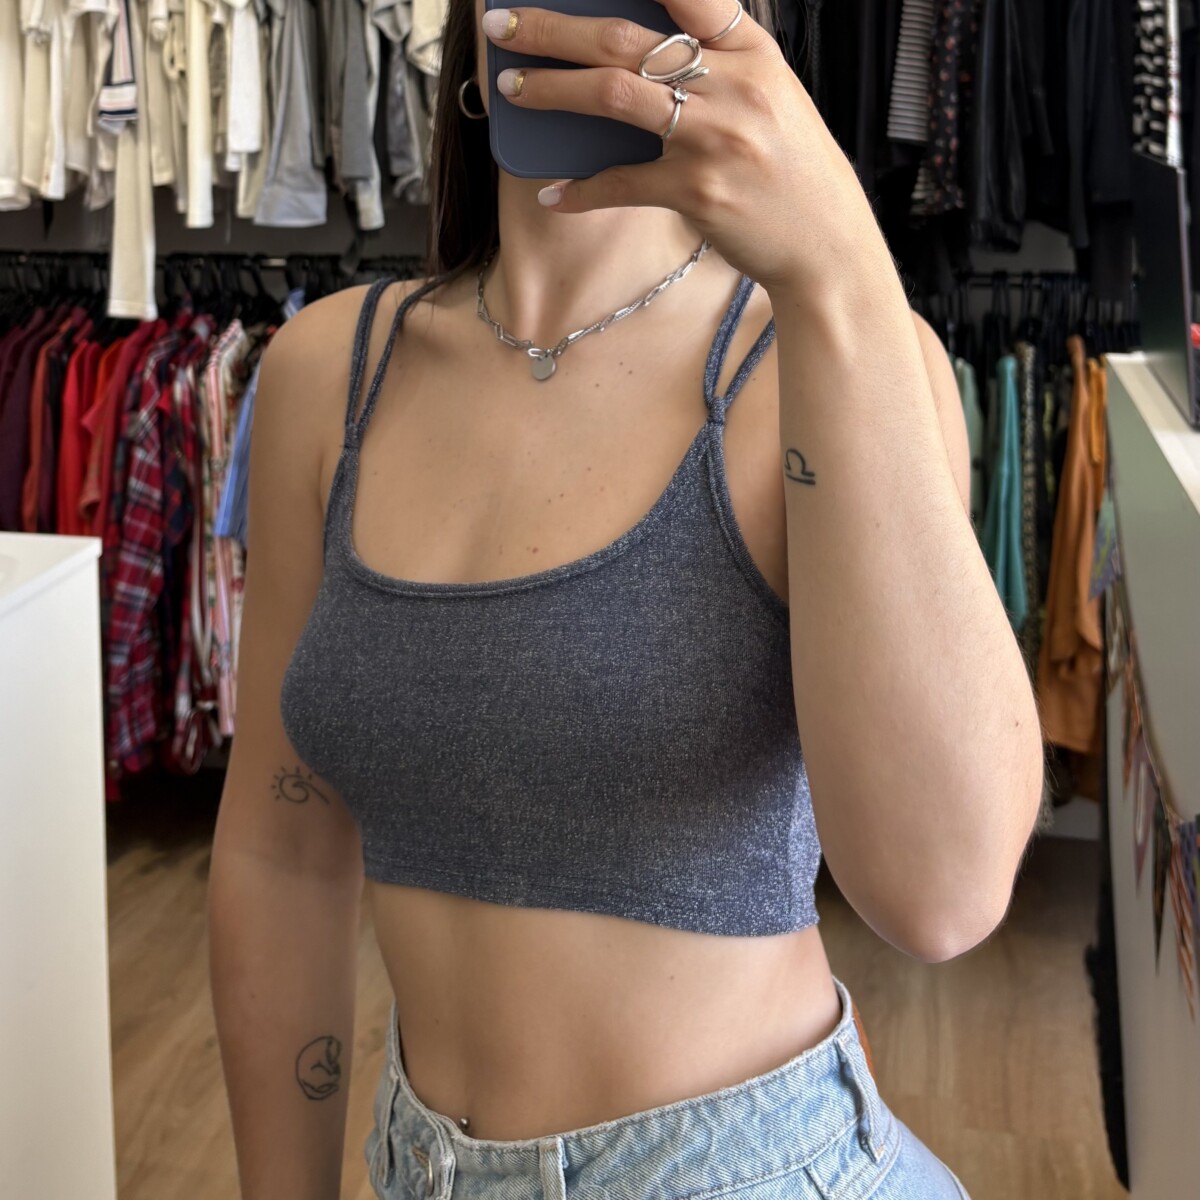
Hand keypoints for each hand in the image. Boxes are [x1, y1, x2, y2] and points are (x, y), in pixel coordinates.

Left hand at [481, 0, 882, 291]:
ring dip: (552, 88)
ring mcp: (714, 136)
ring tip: (513, 88)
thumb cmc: (793, 173)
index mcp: (752, 51)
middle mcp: (733, 83)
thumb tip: (640, 55)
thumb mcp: (772, 97)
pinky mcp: (697, 191)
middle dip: (553, 28)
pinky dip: (581, 190)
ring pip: (613, 93)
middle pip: (625, 38)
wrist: (827, 245)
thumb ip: (719, 67)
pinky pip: (621, 183)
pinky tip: (553, 193)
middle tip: (505, 26)